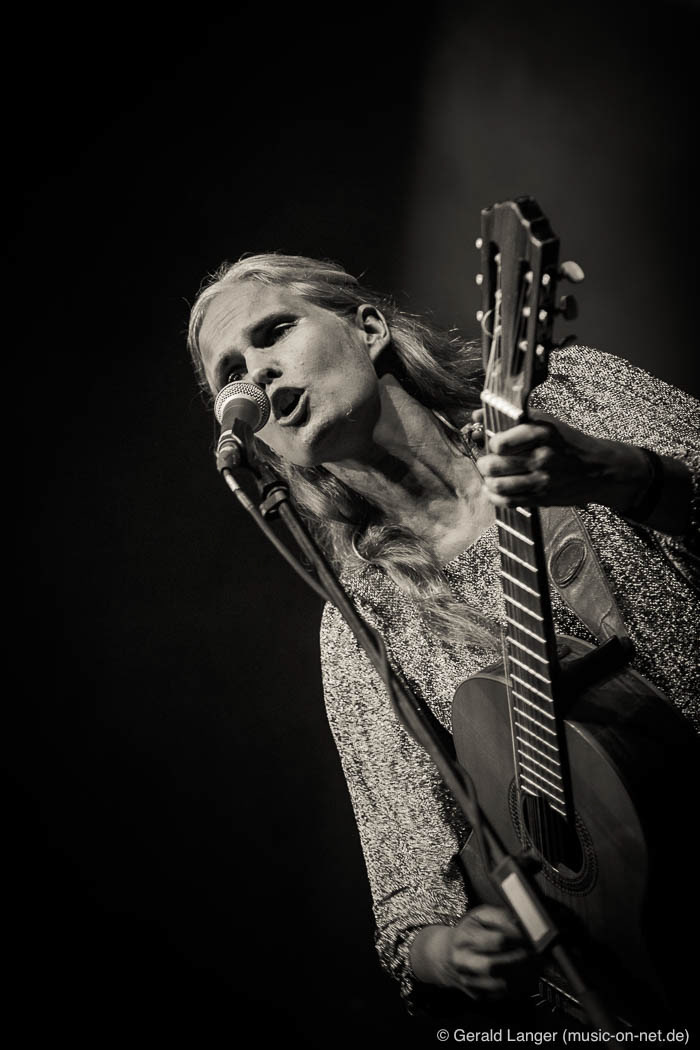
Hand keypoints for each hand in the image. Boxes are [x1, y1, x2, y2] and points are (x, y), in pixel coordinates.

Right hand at [410, 905, 537, 999]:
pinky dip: (518, 989)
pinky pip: (501, 996)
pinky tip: (527, 979)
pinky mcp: (476, 996)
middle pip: (495, 966)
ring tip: (536, 969)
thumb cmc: (468, 932)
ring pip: (499, 985)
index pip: (496, 940)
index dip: (518, 940)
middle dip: (520, 963)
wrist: (446, 955)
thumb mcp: (479, 916)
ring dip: (523, 978)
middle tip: (537, 957)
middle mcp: (463, 961)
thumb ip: (500, 916)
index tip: (531, 939)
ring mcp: (468, 981)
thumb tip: (523, 925)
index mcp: (464, 937)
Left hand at [474, 409, 648, 513]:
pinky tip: (495, 491)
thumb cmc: (568, 443)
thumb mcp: (546, 424)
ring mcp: (542, 479)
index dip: (492, 444)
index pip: (500, 443)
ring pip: (497, 485)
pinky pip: (508, 501)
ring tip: (491, 477)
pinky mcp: (542, 498)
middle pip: (494, 465)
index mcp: (542, 432)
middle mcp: (541, 456)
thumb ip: (511, 420)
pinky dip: (495, 497)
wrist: (600, 469)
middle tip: (487, 462)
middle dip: (485, 464)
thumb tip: (476, 417)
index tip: (495, 444)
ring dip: (488, 481)